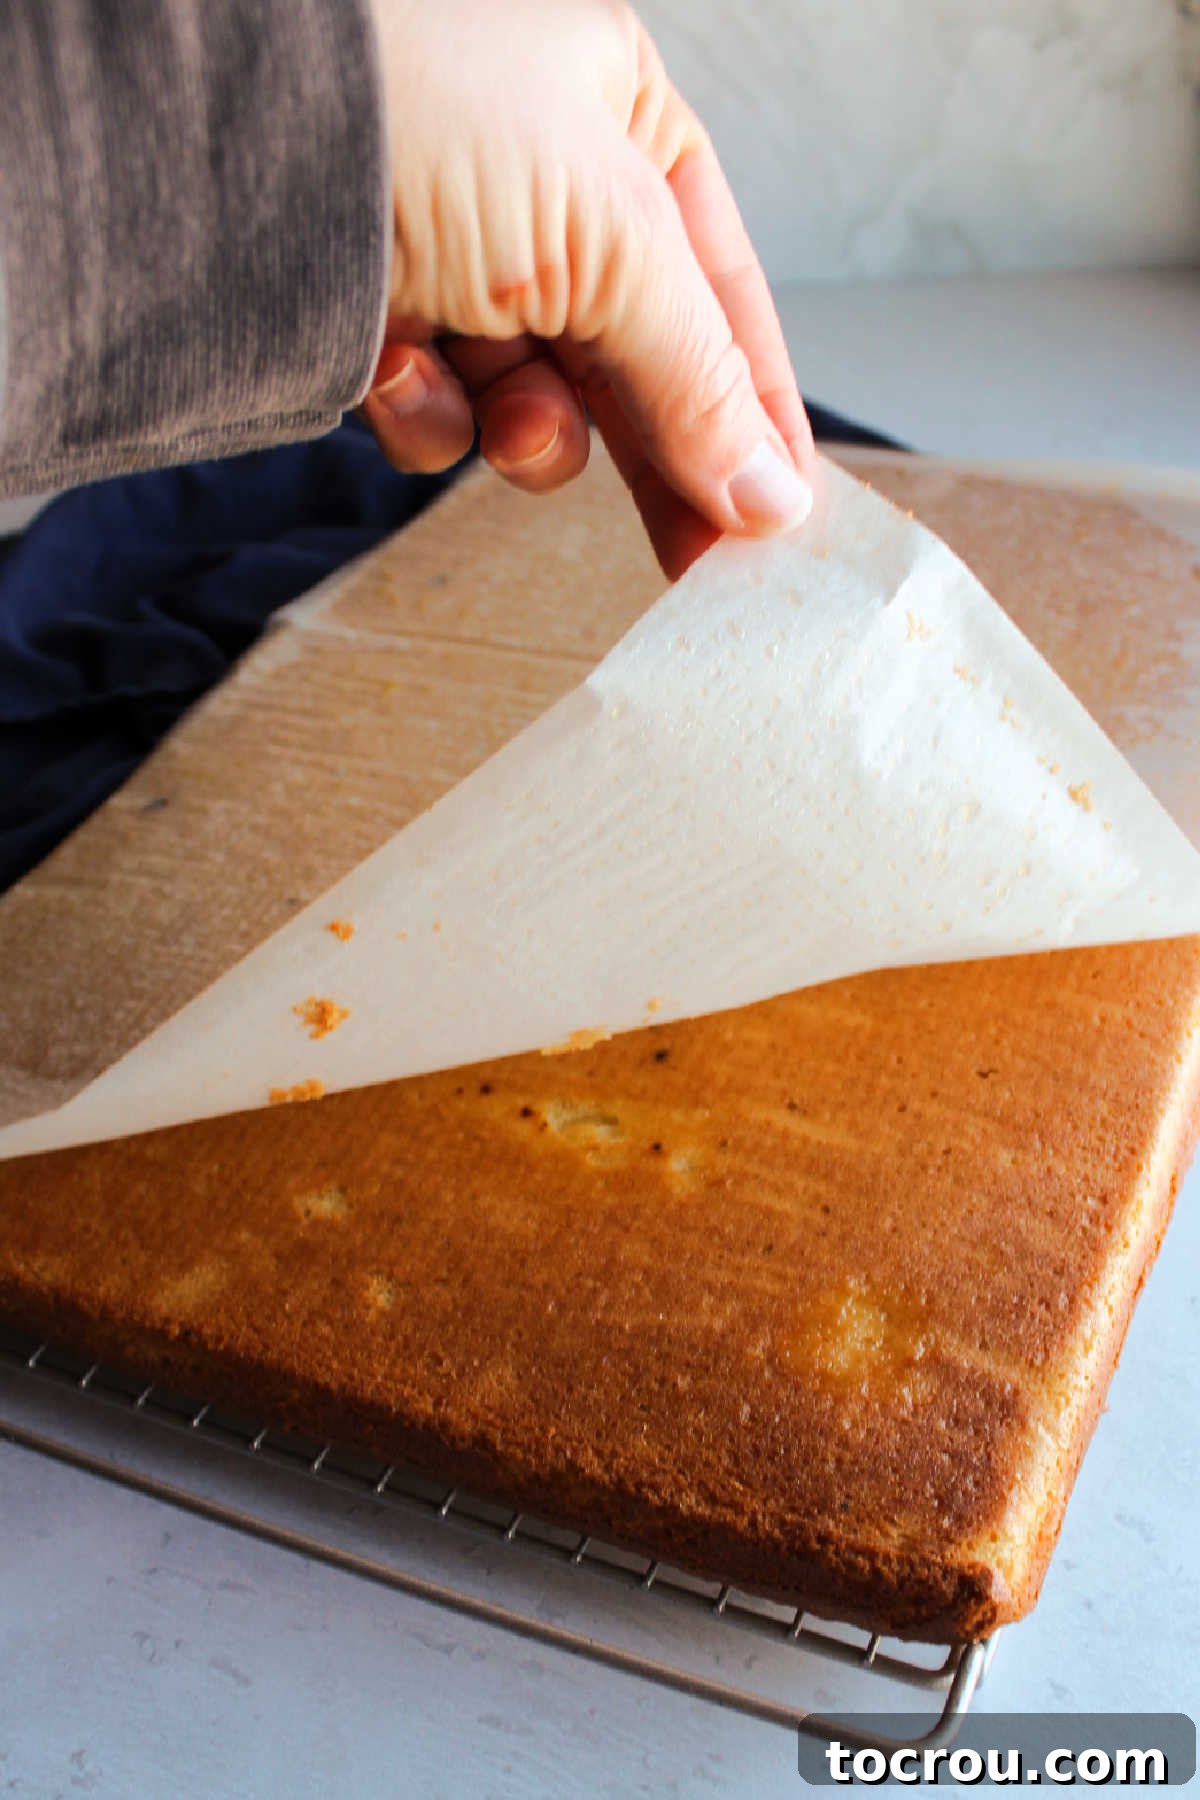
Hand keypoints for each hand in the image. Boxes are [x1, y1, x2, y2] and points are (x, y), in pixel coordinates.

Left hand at [362, 0, 814, 577]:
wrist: (207, 128)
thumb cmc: (411, 105)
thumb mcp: (607, 237)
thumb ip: (702, 374)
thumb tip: (773, 493)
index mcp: (616, 112)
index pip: (722, 286)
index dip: (759, 403)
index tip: (781, 510)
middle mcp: (537, 175)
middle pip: (635, 357)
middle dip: (659, 454)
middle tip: (702, 562)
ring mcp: (449, 248)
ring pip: (534, 397)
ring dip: (531, 431)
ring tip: (513, 423)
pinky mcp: (367, 312)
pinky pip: (436, 407)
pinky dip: (428, 412)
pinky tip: (401, 373)